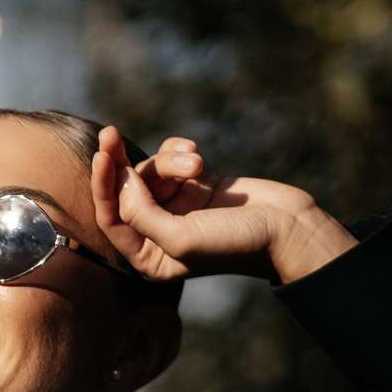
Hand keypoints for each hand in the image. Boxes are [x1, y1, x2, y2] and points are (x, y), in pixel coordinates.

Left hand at [90, 127, 356, 285]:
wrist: (288, 227)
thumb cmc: (235, 243)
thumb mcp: (181, 237)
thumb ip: (141, 215)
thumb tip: (119, 183)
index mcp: (147, 257)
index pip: (111, 218)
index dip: (103, 187)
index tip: (103, 156)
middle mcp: (156, 234)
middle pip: (124, 191)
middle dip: (122, 165)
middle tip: (111, 134)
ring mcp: (176, 207)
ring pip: (151, 171)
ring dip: (171, 161)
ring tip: (198, 164)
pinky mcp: (195, 185)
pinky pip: (171, 160)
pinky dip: (180, 153)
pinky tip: (198, 155)